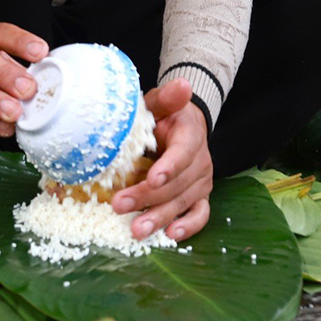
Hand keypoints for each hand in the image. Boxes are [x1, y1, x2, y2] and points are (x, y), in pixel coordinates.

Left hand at [112, 78, 213, 241]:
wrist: (182, 126)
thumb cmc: (165, 116)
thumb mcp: (160, 103)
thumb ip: (167, 98)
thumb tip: (182, 85)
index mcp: (191, 135)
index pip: (183, 152)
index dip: (169, 167)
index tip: (152, 178)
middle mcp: (200, 161)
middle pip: (177, 183)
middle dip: (148, 197)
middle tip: (119, 206)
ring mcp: (201, 182)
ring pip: (184, 202)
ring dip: (160, 217)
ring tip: (136, 229)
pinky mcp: (199, 197)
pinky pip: (199, 214)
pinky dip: (188, 227)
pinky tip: (170, 235)